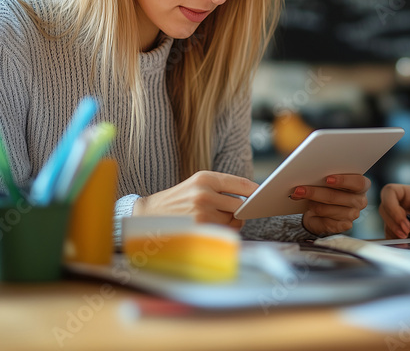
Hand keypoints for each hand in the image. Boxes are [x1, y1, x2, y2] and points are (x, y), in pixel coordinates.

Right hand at [133, 170, 257, 229]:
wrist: (147, 216)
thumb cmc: (176, 201)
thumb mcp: (195, 185)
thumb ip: (221, 188)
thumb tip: (250, 198)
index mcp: (205, 178)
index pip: (240, 183)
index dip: (254, 191)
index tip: (261, 195)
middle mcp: (204, 192)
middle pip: (240, 204)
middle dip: (240, 210)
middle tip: (232, 212)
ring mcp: (202, 212)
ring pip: (233, 220)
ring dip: (230, 222)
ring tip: (214, 220)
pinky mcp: (199, 228)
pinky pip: (223, 231)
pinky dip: (222, 231)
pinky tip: (210, 228)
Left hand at [290, 174, 370, 235]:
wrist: (322, 210)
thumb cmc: (327, 189)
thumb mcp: (327, 180)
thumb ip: (325, 177)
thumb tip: (309, 175)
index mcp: (362, 185)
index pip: (359, 182)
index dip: (344, 180)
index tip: (327, 179)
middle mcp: (360, 201)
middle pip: (338, 196)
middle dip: (316, 192)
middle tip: (299, 189)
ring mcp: (353, 215)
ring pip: (328, 209)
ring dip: (313, 204)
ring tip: (302, 198)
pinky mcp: (344, 226)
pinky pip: (327, 222)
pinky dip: (315, 216)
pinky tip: (310, 212)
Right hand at [378, 183, 409, 238]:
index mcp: (409, 194)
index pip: (390, 191)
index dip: (392, 206)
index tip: (404, 222)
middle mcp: (401, 203)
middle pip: (384, 207)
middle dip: (393, 222)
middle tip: (406, 234)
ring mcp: (397, 216)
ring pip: (385, 221)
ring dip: (393, 232)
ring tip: (408, 240)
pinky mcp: (396, 229)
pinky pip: (388, 233)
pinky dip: (394, 239)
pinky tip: (406, 243)